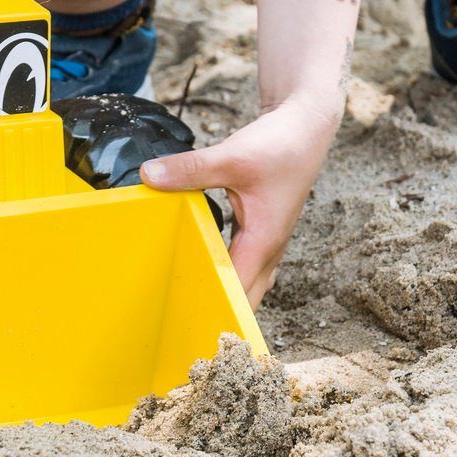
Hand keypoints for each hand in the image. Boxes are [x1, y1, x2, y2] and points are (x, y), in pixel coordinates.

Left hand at [140, 96, 340, 307]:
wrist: (307, 126)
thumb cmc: (280, 145)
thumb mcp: (232, 157)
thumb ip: (190, 169)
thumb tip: (149, 176)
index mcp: (263, 242)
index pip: (238, 293)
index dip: (215, 311)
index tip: (187, 329)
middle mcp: (268, 248)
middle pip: (245, 297)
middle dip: (217, 312)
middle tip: (179, 324)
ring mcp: (267, 240)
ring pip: (245, 281)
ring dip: (221, 292)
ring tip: (183, 303)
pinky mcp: (261, 229)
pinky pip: (242, 261)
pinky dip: (223, 268)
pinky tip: (198, 262)